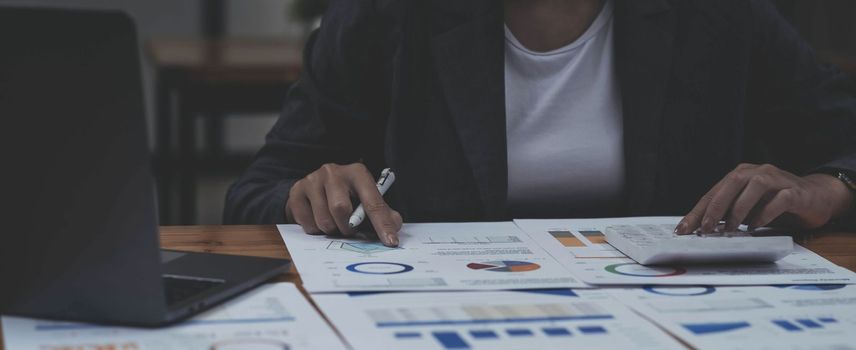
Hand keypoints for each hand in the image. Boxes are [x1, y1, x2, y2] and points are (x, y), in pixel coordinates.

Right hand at [285, 163, 402, 245]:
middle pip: (341, 209)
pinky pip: (307, 224)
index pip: (373, 201)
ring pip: (323, 220)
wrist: (315, 187)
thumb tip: (394, 228)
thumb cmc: (347, 195)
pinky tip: (318, 219)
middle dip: (347, 227)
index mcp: (357, 172)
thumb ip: (383, 213)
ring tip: (333, 223)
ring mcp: (312, 180)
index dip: (382, 224)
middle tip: (349, 229)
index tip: (390, 242)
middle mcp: (333, 172)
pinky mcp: (296, 191)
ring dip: (331, 230)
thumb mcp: (367, 200)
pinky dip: (315, 229)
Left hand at [676, 163, 853, 233]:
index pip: (714, 192)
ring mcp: (778, 179)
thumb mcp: (747, 208)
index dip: (697, 211)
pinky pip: (779, 199)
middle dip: (715, 207)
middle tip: (705, 229)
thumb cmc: (775, 203)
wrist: (815, 198)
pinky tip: (755, 227)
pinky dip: (765, 213)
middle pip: (732, 183)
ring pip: (754, 187)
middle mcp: (757, 172)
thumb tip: (701, 230)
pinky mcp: (795, 192)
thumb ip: (727, 213)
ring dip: (739, 209)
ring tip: (730, 229)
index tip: (683, 230)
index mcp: (740, 174)